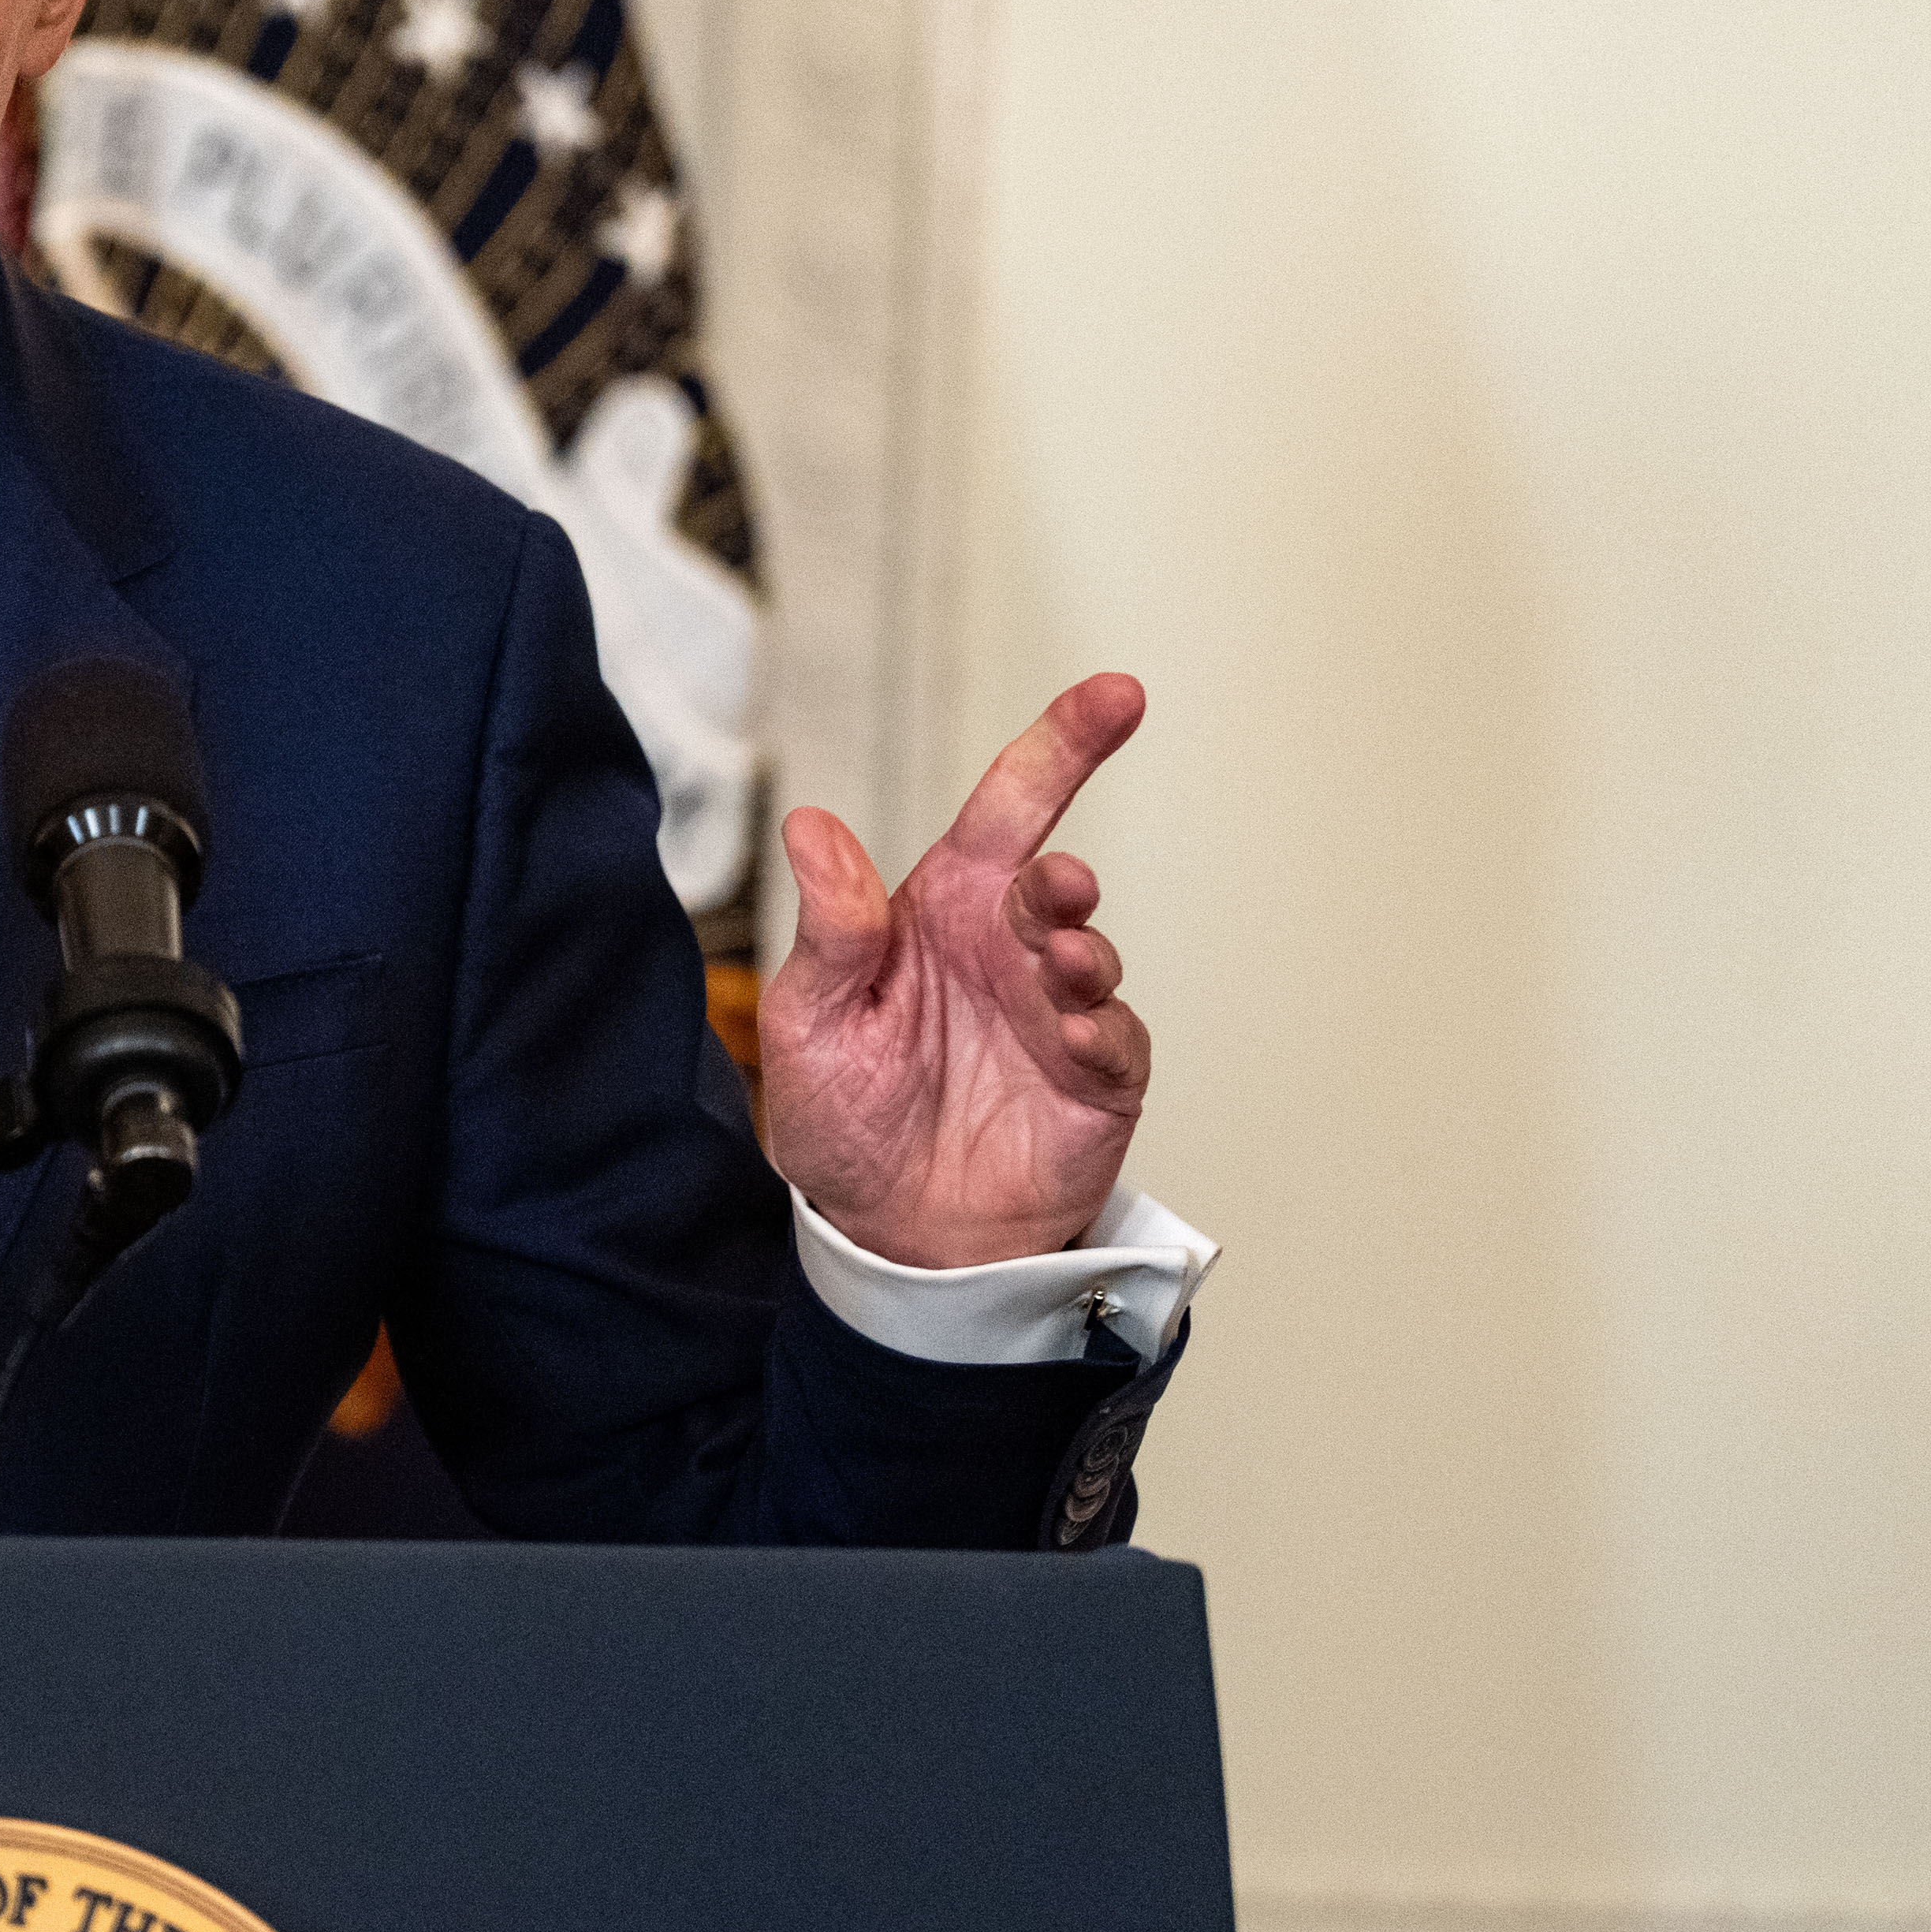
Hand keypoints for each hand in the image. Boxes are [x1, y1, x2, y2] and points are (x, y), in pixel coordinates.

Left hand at [760, 675, 1150, 1269]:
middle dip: (1064, 875)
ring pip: (1092, 954)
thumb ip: (830, 928)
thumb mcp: (812, 1020)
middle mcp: (1009, 951)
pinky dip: (1100, 1030)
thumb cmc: (844, 1120)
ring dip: (1080, 951)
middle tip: (1056, 887)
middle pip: (1057, 877)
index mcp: (943, 912)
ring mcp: (1057, 1014)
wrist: (887, 1237)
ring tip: (1057, 965)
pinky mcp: (1095, 1083)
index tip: (1119, 694)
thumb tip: (811, 825)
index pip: (1007, 809)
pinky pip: (1115, 1040)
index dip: (1062, 746)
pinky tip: (1069, 1038)